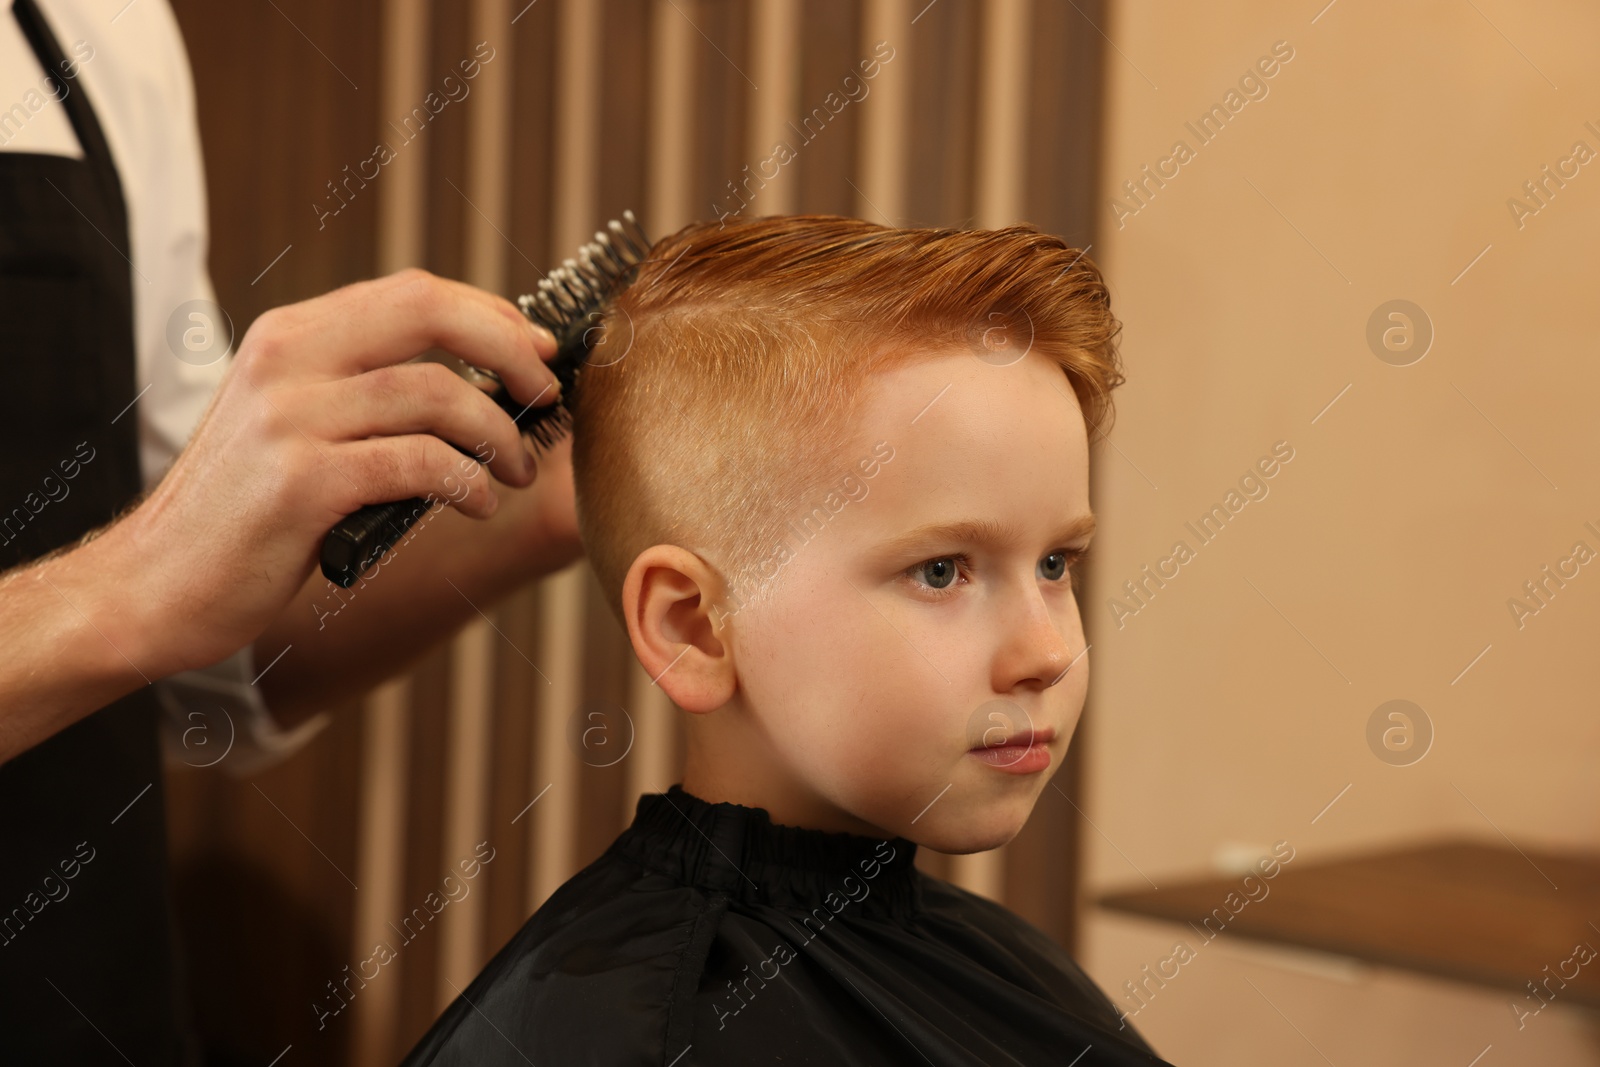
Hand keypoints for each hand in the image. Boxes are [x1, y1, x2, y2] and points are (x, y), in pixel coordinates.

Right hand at [100, 268, 563, 677]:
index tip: (539, 351)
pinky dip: (467, 482)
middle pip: (430, 315)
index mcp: (290, 337)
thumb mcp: (294, 426)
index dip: (492, 316)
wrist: (152, 586)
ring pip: (435, 394)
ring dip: (498, 435)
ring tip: (516, 472)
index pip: (413, 293)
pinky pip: (418, 464)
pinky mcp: (302, 484)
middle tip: (548, 397)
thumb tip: (480, 386)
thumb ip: (363, 393)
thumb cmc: (244, 516)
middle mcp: (287, 360)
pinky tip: (478, 503)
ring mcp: (290, 419)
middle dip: (509, 351)